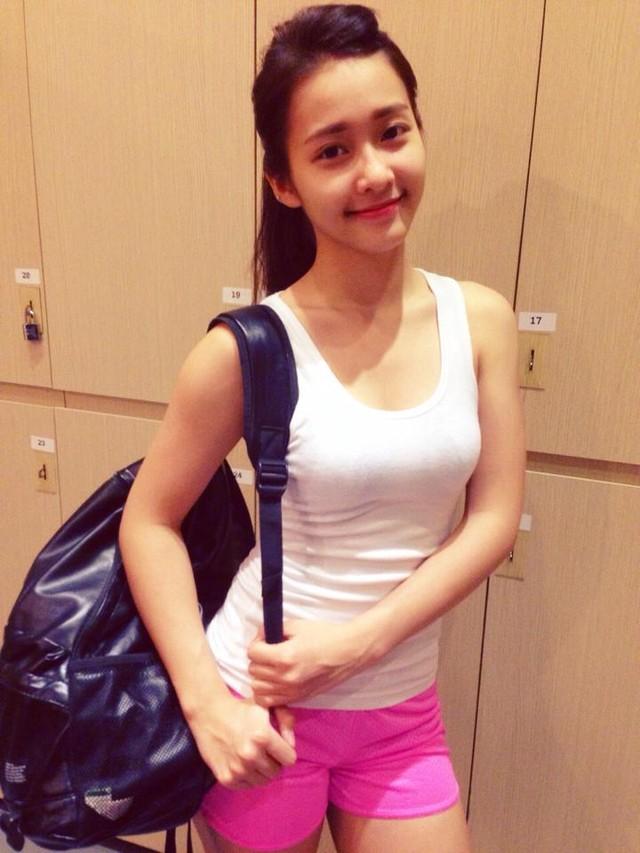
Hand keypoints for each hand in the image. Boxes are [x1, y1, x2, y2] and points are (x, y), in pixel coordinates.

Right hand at [187, 692, 295, 788]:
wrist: (209, 713)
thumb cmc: (241, 708)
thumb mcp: (267, 705)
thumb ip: (286, 719)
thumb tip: (291, 743)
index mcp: (263, 736)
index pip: (289, 759)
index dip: (285, 750)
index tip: (277, 744)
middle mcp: (250, 755)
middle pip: (276, 772)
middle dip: (273, 761)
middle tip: (263, 749)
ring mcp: (237, 769)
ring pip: (263, 781)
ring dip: (261, 770)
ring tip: (252, 755)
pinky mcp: (226, 778)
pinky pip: (247, 786)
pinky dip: (247, 777)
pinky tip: (241, 762)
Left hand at [248, 618, 367, 705]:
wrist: (348, 652)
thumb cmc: (325, 636)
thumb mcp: (297, 625)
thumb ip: (273, 630)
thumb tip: (260, 636)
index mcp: (284, 656)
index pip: (252, 653)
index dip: (256, 644)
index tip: (264, 640)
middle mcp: (285, 677)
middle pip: (253, 671)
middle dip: (258, 659)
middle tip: (269, 652)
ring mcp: (291, 691)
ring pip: (258, 688)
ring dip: (261, 676)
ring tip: (272, 667)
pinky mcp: (298, 698)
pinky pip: (269, 701)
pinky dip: (268, 691)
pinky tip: (276, 680)